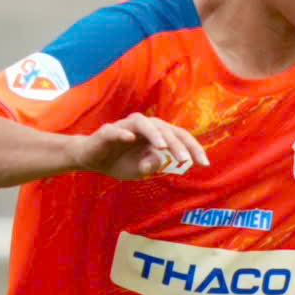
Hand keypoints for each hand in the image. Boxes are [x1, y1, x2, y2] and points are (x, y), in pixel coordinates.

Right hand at [70, 114, 210, 180]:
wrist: (91, 159)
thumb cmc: (119, 162)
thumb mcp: (139, 170)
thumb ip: (152, 166)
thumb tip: (161, 160)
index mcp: (155, 134)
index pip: (178, 136)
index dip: (192, 148)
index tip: (204, 163)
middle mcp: (143, 127)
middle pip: (164, 129)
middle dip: (177, 144)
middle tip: (186, 160)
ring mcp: (125, 127)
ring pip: (143, 123)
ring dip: (154, 134)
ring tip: (163, 147)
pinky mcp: (107, 132)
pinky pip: (116, 130)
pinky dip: (123, 133)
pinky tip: (129, 139)